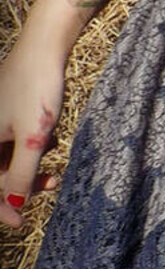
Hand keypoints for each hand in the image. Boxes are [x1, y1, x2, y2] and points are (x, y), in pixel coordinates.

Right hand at [0, 42, 64, 228]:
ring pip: (6, 155)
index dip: (0, 208)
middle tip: (52, 183)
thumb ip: (23, 173)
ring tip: (54, 155)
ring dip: (30, 163)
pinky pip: (13, 139)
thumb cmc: (37, 89)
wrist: (44, 47)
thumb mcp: (35, 137)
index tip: (21, 221)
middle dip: (22, 182)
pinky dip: (31, 144)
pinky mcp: (4, 110)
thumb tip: (16, 202)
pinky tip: (51, 136)